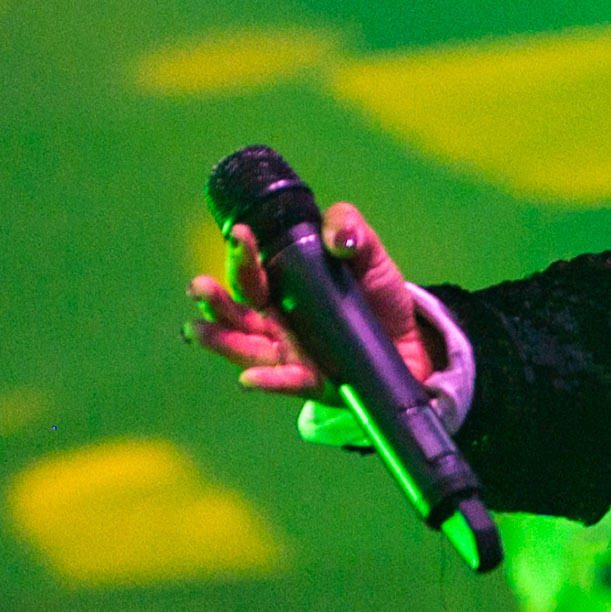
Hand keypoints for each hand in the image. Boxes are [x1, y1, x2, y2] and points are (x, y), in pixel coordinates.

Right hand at [184, 201, 429, 396]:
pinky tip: (249, 380)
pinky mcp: (313, 382)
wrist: (413, 340)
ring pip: (248, 349)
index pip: (252, 271)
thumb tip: (338, 238)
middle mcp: (276, 321)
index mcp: (281, 287)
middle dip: (215, 300)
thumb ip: (350, 228)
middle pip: (238, 311)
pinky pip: (288, 383)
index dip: (242, 253)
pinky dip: (270, 381)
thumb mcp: (368, 252)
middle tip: (199, 287)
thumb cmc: (377, 293)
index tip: (240, 234)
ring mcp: (290, 353)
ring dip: (223, 341)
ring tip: (197, 330)